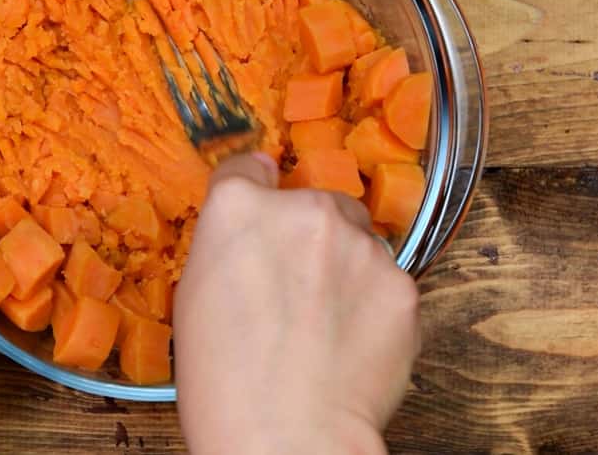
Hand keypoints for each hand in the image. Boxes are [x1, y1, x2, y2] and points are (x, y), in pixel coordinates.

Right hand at [174, 153, 419, 454]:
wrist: (286, 435)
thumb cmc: (223, 381)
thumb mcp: (194, 297)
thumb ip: (227, 246)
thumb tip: (251, 229)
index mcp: (239, 209)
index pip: (248, 169)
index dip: (253, 194)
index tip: (260, 213)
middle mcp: (304, 210)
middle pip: (314, 203)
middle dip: (309, 237)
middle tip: (295, 291)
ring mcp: (360, 245)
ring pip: (358, 242)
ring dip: (346, 270)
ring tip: (324, 327)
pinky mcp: (403, 284)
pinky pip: (388, 284)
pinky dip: (374, 308)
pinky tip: (351, 346)